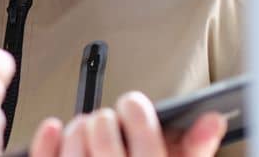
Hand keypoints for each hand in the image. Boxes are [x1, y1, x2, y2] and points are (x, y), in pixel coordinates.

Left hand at [26, 91, 227, 156]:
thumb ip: (194, 153)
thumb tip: (211, 121)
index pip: (144, 134)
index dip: (136, 110)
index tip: (132, 105)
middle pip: (103, 132)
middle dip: (104, 118)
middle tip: (108, 121)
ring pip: (73, 143)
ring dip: (77, 127)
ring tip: (86, 131)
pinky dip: (47, 141)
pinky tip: (55, 131)